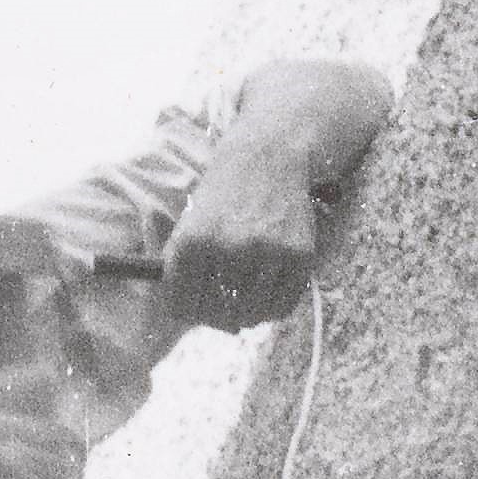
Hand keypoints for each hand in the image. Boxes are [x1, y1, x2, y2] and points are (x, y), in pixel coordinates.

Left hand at [163, 137, 320, 330]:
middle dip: (214, 319)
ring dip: (244, 317)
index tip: (191, 312)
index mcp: (192, 241)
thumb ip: (179, 267)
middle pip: (216, 314)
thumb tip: (183, 315)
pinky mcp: (298, 254)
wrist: (266, 159)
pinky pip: (282, 305)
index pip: (182, 304)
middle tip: (218, 314)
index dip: (185, 313)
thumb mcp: (188, 223)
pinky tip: (264, 298)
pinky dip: (271, 310)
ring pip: (250, 314)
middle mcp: (227, 247)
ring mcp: (266, 252)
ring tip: (241, 307)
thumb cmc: (222, 196)